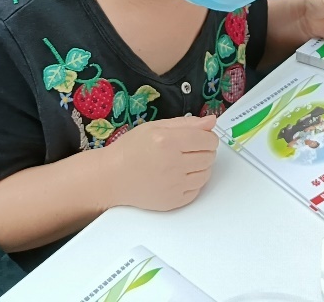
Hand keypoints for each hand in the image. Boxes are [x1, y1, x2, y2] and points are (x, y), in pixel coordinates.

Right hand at [105, 115, 219, 211]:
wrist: (112, 177)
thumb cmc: (131, 149)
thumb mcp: (156, 127)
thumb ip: (187, 123)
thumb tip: (212, 121)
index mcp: (168, 141)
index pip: (207, 139)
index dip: (208, 136)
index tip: (201, 137)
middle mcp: (173, 164)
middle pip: (209, 157)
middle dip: (205, 151)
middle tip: (190, 150)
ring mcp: (174, 185)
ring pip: (206, 174)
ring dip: (201, 167)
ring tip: (185, 162)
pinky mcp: (173, 201)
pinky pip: (197, 190)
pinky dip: (193, 182)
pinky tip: (180, 176)